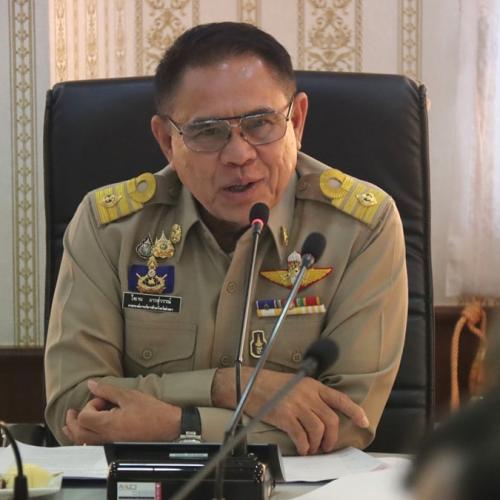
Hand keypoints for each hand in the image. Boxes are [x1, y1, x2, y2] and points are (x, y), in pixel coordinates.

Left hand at [63, 380, 181, 444]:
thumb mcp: (129, 396)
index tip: (102, 400)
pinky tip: (88, 433)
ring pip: (83, 443)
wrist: (168, 427)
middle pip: (78, 433)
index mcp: (108, 424)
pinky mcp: (115, 448)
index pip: (84, 417)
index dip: (90, 405)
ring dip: (75, 432)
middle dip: (72, 421)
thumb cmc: (152, 412)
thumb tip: (92, 385)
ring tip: (72, 424)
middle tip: (72, 412)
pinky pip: (93, 447)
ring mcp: (110, 445)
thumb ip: (107, 390)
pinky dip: (85, 439)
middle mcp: (106, 438)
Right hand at [212, 368, 368, 455]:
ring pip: (318, 430)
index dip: (354, 411)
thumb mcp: (296, 382)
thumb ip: (311, 394)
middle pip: (330, 419)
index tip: (363, 421)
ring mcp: (296, 405)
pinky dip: (304, 446)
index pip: (339, 398)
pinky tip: (301, 448)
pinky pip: (301, 436)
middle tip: (326, 445)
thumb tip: (323, 412)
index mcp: (312, 385)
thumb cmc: (271, 384)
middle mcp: (307, 394)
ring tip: (312, 448)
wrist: (249, 384)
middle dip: (331, 437)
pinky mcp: (285, 416)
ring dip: (317, 444)